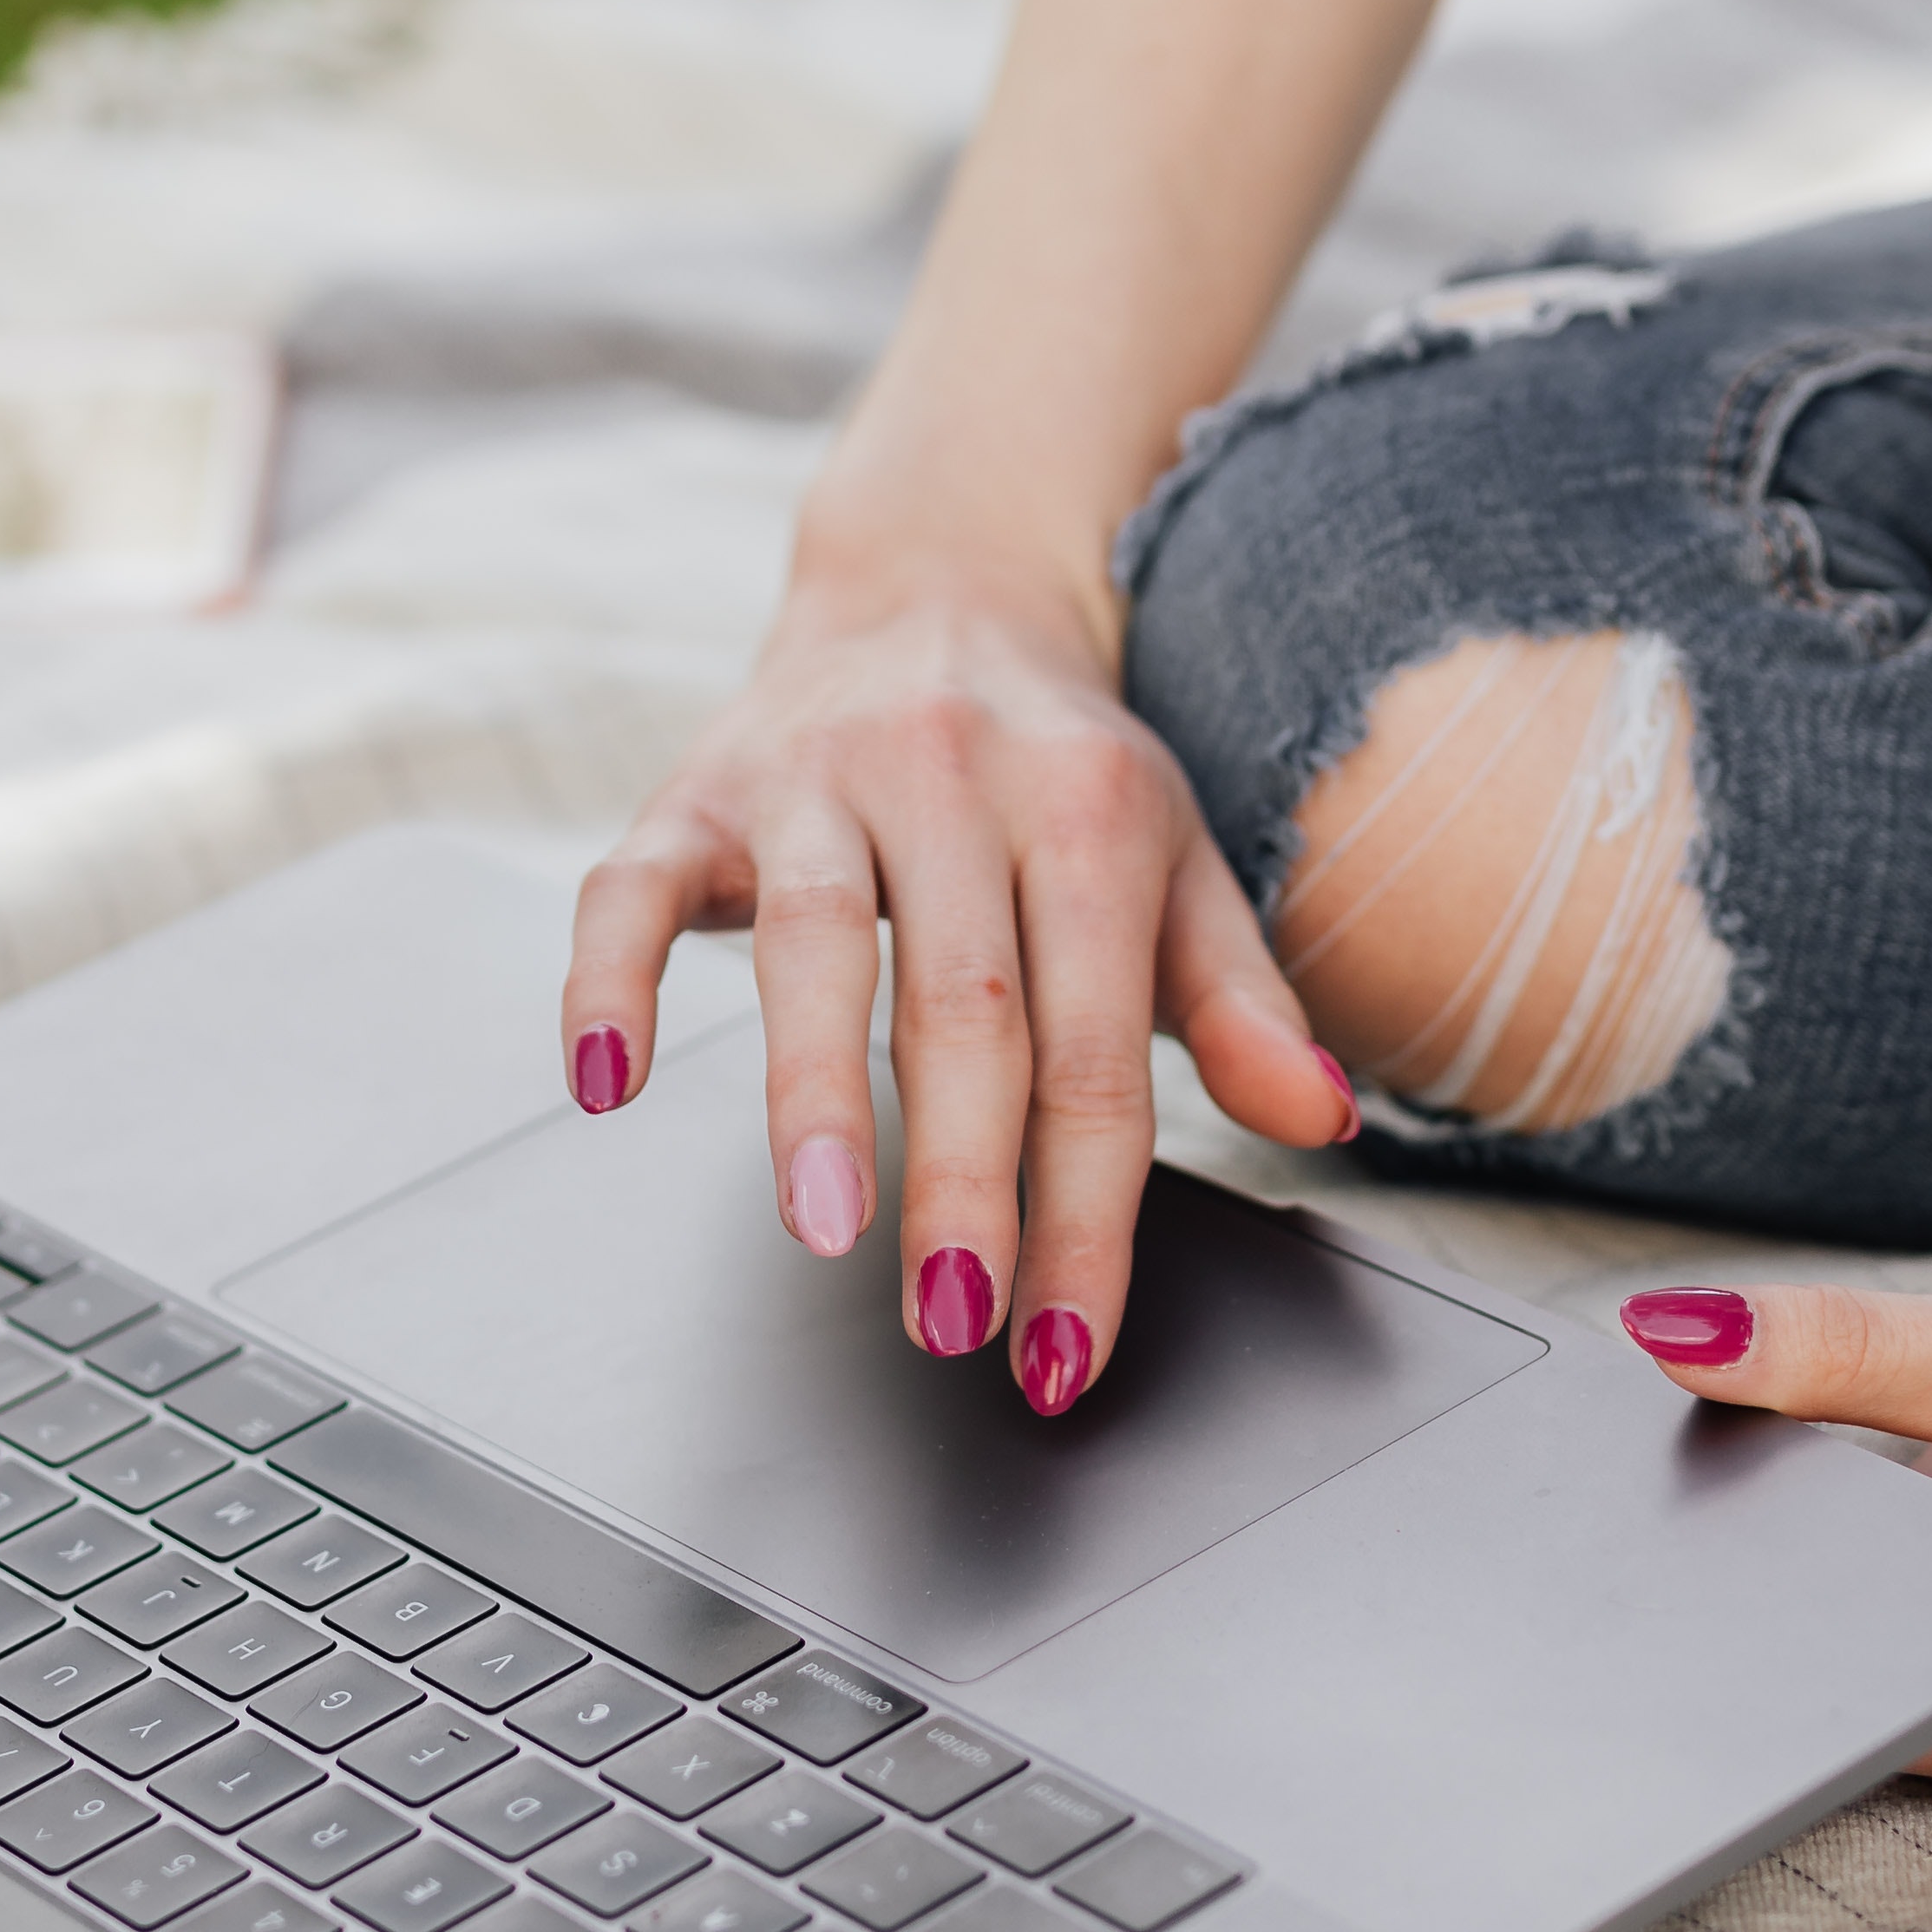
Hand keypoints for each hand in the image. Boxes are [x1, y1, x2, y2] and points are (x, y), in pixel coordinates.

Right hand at [562, 546, 1361, 1409]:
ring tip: (824, 1229)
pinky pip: (634, 886)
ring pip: (814, 940)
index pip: (1095, 1049)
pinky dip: (609, 981)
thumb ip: (1242, 1000)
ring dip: (814, 1094)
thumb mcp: (1176, 864)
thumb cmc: (1060, 767)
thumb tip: (1323, 1117)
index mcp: (1087, 812)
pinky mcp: (698, 790)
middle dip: (963, 1177)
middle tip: (958, 1317)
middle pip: (965, 1006)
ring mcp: (816, 780)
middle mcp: (954, 781)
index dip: (1083, 1210)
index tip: (1063, 1344)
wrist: (938, 586)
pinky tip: (608, 1083)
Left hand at [1613, 1141, 1931, 1802]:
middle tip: (1632, 1460)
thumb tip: (1664, 1334)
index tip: (1600, 1542)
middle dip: (1734, 1569)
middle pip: (1823, 1675)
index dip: (1702, 1614)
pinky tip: (1806, 1447)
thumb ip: (1841, 1351)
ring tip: (1733, 1438)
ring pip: (1844, 1632)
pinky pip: (1887, 1593)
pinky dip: (1838, 1524)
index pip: (1821, 1700)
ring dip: (1780, 1540)